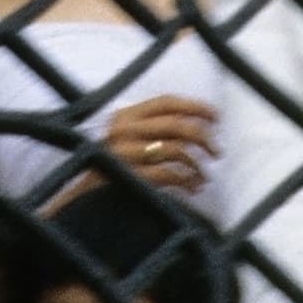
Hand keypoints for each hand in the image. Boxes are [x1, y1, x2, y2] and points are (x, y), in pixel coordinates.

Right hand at [104, 94, 218, 194]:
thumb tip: (200, 124)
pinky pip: (170, 174)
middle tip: (216, 151)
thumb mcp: (128, 139)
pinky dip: (188, 181)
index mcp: (124, 116)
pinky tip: (193, 187)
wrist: (85, 200)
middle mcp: (123, 130)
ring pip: (177, 150)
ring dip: (198, 165)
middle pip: (177, 125)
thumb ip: (155, 128)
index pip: (166, 102)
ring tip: (204, 176)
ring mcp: (125, 154)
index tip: (216, 116)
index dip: (195, 107)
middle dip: (204, 137)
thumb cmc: (114, 168)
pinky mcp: (130, 176)